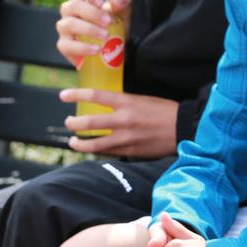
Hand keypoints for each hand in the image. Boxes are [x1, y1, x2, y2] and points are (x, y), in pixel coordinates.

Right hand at [55, 0, 131, 66]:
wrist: (113, 49)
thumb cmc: (114, 25)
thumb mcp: (124, 11)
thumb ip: (123, 2)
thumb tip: (117, 1)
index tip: (100, 2)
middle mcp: (70, 10)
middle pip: (74, 6)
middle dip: (92, 14)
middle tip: (108, 22)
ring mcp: (65, 27)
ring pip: (69, 24)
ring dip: (88, 30)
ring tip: (105, 36)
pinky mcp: (64, 45)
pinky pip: (66, 46)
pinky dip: (82, 48)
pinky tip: (96, 49)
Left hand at [61, 89, 179, 157]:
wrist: (183, 129)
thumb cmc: (164, 111)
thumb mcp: (142, 99)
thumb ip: (122, 103)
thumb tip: (105, 106)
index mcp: (127, 102)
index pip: (95, 95)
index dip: (76, 94)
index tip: (63, 95)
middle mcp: (123, 120)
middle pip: (89, 122)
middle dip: (74, 123)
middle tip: (68, 121)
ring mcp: (125, 138)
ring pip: (94, 143)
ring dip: (79, 143)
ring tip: (72, 141)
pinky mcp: (129, 152)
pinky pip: (107, 152)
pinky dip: (96, 150)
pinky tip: (91, 149)